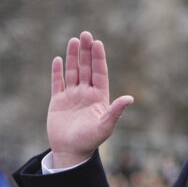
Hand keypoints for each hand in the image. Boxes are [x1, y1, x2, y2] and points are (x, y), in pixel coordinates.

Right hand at [46, 32, 133, 166]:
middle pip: (86, 68)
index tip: (97, 43)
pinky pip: (58, 83)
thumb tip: (130, 98)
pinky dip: (57, 72)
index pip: (99, 73)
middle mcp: (86, 93)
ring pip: (73, 72)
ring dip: (72, 57)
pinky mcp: (58, 101)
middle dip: (86, 51)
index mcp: (99, 97)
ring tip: (73, 41)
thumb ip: (116, 111)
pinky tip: (58, 59)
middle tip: (85, 34)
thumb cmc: (90, 140)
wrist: (71, 152)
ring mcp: (72, 96)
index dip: (98, 58)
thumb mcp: (105, 126)